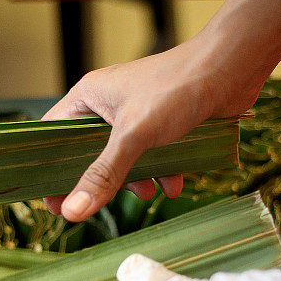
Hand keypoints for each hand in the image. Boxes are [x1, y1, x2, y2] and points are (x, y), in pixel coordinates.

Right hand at [42, 35, 262, 221]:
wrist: (230, 68)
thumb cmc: (177, 88)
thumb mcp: (134, 136)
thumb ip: (103, 174)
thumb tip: (72, 212)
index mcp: (89, 97)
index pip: (53, 136)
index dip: (50, 170)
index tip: (53, 202)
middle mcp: (109, 105)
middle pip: (89, 153)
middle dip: (102, 179)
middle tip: (100, 204)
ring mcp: (137, 114)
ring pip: (124, 158)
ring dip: (136, 180)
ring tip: (149, 192)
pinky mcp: (163, 124)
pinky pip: (152, 155)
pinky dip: (161, 172)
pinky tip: (174, 183)